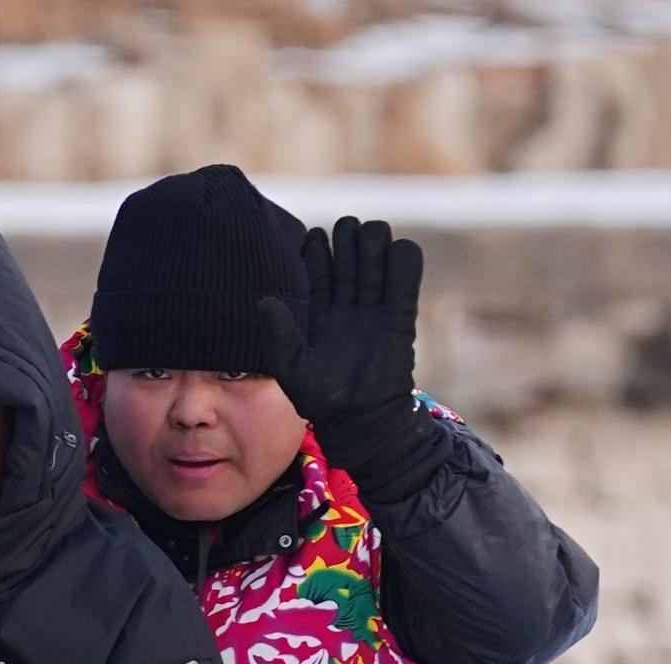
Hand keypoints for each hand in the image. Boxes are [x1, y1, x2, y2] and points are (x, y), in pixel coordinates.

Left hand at [257, 217, 442, 490]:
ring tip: (368, 259)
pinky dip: (403, 256)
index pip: (317, 256)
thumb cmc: (323, 401)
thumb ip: (278, 336)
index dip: (315, 247)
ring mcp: (375, 304)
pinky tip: (395, 264)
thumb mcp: (291, 370)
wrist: (362, 421)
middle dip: (348, 234)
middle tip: (345, 250)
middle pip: (350, 241)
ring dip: (374, 240)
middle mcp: (347, 300)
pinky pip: (406, 267)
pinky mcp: (401, 312)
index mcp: (319, 308)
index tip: (313, 251)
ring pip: (377, 245)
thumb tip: (264, 301)